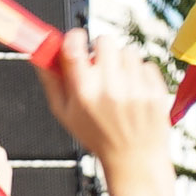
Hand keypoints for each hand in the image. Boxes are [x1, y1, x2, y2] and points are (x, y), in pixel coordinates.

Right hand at [34, 30, 175, 178]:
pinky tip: (135, 91)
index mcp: (83, 91)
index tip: (77, 38)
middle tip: (100, 64)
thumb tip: (38, 53)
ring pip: (128, 51)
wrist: (135, 159)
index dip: (75, 37)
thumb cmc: (97, 136)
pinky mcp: (156, 92)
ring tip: (119, 82)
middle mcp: (110, 88)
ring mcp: (136, 89)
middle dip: (100, 49)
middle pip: (105, 41)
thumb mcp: (64, 113)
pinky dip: (141, 73)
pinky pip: (147, 64)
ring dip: (122, 61)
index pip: (75, 46)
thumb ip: (51, 80)